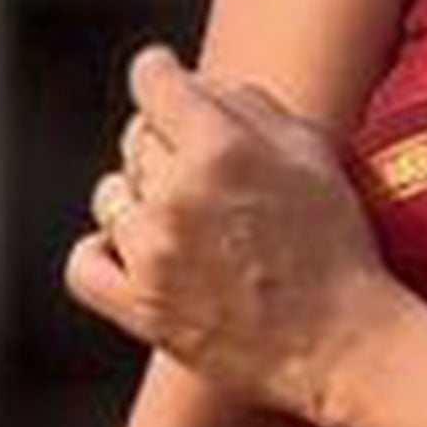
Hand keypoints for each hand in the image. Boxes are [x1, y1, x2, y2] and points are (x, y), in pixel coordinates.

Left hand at [64, 41, 388, 422]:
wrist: (343, 348)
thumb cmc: (337, 252)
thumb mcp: (315, 155)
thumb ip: (250, 104)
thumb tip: (195, 84)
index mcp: (222, 148)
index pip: (151, 78)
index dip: (162, 78)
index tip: (169, 88)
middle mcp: (178, 195)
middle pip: (136, 138)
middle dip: (168, 147)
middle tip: (209, 179)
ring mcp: (153, 253)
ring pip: (110, 196)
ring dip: (141, 202)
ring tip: (186, 225)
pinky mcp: (140, 306)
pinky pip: (83, 263)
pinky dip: (101, 253)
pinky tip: (133, 252)